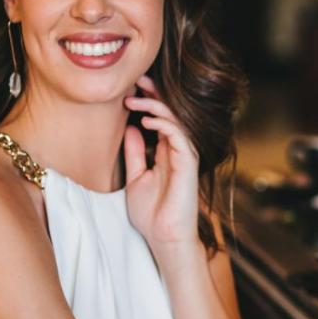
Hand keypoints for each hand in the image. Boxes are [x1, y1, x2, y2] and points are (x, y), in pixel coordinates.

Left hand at [122, 75, 200, 259]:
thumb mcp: (135, 177)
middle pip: (171, 114)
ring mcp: (185, 156)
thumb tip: (130, 129)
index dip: (148, 102)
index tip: (129, 89)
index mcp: (166, 153)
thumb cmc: (151, 214)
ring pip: (176, 120)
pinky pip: (180, 137)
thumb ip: (135, 153)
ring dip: (156, 106)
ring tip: (134, 99)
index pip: (160, 119)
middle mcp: (178, 151)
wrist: (163, 237)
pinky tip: (146, 120)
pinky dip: (165, 125)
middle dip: (154, 95)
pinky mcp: (189, 164)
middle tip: (136, 81)